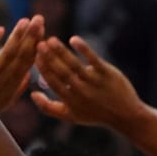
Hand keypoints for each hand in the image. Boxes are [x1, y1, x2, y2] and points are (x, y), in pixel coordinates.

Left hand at [0, 16, 43, 119]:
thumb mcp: (4, 102)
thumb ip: (18, 88)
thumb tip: (28, 74)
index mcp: (14, 84)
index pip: (29, 61)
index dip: (36, 44)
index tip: (42, 29)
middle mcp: (6, 79)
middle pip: (22, 54)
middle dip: (32, 36)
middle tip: (39, 18)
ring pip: (8, 53)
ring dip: (17, 36)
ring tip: (25, 21)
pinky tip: (1, 30)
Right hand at [32, 36, 146, 129]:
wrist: (124, 115)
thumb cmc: (94, 114)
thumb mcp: (70, 116)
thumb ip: (48, 107)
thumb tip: (32, 94)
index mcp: (70, 101)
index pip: (53, 82)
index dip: (43, 69)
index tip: (34, 56)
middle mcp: (81, 92)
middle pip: (61, 72)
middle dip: (49, 58)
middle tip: (39, 44)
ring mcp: (94, 82)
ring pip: (74, 65)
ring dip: (62, 52)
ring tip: (51, 40)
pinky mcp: (107, 73)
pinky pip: (93, 59)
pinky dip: (83, 49)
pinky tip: (73, 39)